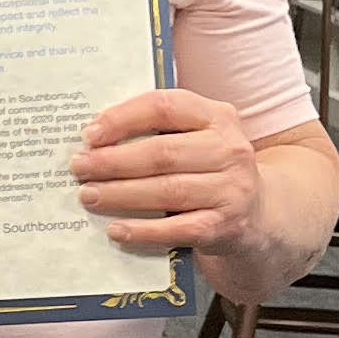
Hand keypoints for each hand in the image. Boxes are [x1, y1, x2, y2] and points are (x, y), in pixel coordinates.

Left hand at [72, 87, 263, 253]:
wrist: (258, 214)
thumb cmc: (210, 169)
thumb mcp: (197, 138)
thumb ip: (158, 131)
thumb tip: (95, 139)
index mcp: (218, 117)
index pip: (165, 107)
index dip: (123, 118)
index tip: (89, 134)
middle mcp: (230, 150)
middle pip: (162, 153)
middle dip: (113, 161)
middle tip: (79, 167)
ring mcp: (231, 190)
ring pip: (167, 190)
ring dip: (121, 194)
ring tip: (88, 195)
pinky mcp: (225, 226)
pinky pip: (177, 228)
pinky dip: (143, 230)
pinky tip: (116, 229)